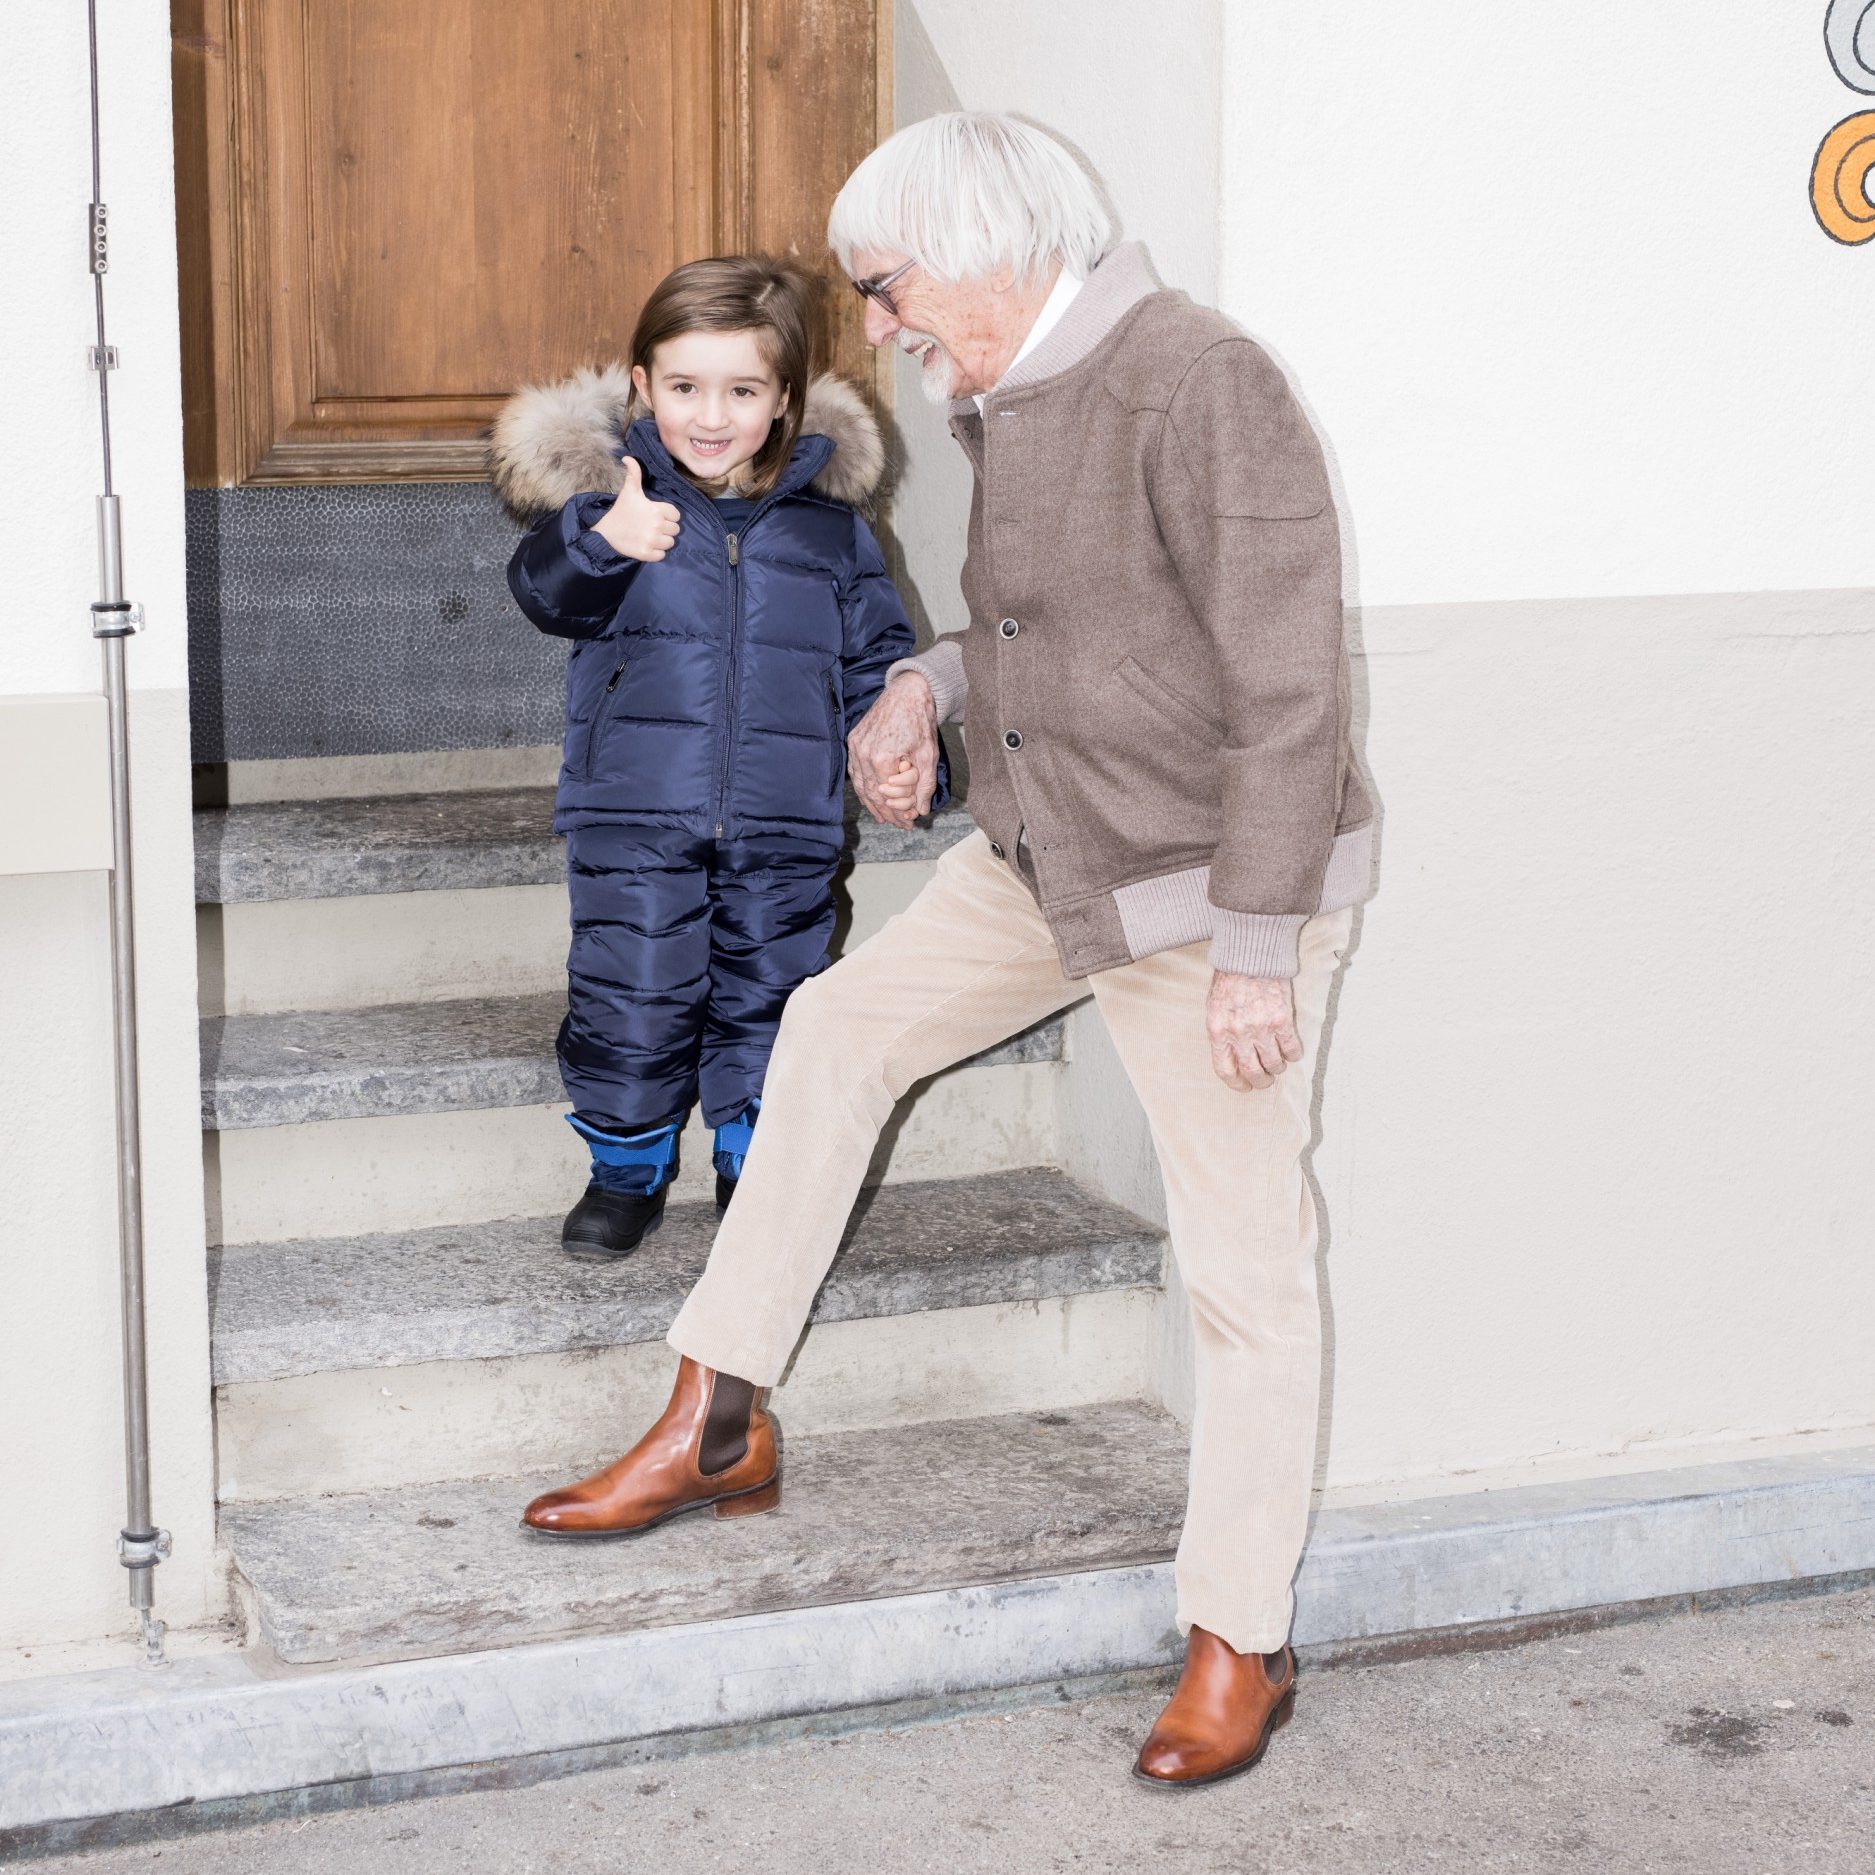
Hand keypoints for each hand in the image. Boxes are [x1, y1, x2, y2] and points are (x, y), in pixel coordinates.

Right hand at [591, 457, 680, 561]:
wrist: (605, 532)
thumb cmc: (621, 510)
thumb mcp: (629, 490)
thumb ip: (634, 473)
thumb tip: (627, 457)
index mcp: (656, 510)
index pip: (676, 515)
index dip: (668, 515)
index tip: (657, 515)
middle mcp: (656, 525)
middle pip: (675, 530)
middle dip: (666, 528)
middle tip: (653, 526)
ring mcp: (652, 540)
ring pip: (670, 543)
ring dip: (663, 541)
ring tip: (651, 536)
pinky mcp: (647, 554)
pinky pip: (662, 555)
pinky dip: (657, 553)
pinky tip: (648, 545)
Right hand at [850, 670, 938, 828]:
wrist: (907, 691)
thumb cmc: (919, 720)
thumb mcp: (928, 755)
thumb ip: (925, 785)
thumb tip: (921, 811)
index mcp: (882, 759)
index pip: (888, 797)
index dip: (898, 813)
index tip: (910, 823)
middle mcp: (863, 754)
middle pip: (872, 794)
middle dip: (887, 812)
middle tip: (900, 824)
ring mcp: (855, 747)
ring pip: (861, 785)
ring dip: (872, 804)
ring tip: (885, 817)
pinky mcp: (854, 741)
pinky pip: (855, 772)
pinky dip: (863, 787)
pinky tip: (871, 797)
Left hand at [1206, 971, 1301, 1090]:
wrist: (1250, 954)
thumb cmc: (1230, 979)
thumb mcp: (1214, 1007)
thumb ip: (1221, 1032)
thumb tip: (1230, 1056)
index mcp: (1217, 1031)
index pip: (1225, 1070)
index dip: (1236, 1084)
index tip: (1244, 1086)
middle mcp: (1238, 1033)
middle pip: (1252, 1072)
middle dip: (1260, 1081)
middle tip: (1265, 1079)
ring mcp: (1261, 1028)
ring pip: (1274, 1064)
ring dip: (1278, 1067)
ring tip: (1278, 1062)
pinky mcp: (1282, 1020)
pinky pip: (1291, 1049)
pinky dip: (1293, 1054)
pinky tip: (1292, 1050)